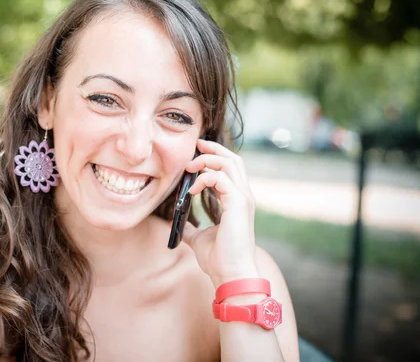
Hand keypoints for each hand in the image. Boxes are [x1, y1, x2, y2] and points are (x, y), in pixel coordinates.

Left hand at [181, 139, 259, 287]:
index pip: (229, 170)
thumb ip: (191, 228)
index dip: (213, 158)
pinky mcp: (239, 204)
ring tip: (189, 167)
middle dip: (213, 149)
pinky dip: (204, 179)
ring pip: (229, 163)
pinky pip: (221, 178)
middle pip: (233, 160)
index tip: (195, 155)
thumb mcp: (200, 239)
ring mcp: (243, 199)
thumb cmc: (219, 259)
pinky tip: (191, 191)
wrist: (230, 275)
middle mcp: (243, 196)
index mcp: (237, 201)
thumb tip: (176, 223)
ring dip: (207, 160)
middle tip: (195, 144)